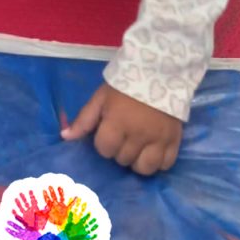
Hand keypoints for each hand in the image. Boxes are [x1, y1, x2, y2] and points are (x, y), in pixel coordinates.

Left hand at [61, 83, 181, 175]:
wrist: (160, 71)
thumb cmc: (125, 85)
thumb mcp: (101, 98)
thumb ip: (84, 119)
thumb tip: (65, 137)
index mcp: (117, 124)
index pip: (104, 149)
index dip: (104, 142)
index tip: (108, 131)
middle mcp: (138, 136)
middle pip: (123, 159)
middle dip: (120, 150)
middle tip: (124, 135)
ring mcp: (158, 140)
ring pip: (144, 168)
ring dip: (138, 161)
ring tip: (137, 148)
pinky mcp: (175, 140)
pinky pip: (166, 164)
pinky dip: (158, 162)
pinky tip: (153, 150)